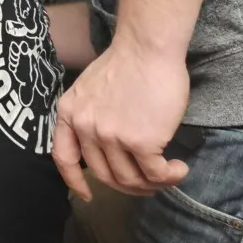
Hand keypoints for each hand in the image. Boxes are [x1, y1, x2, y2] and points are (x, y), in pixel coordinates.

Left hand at [53, 39, 190, 199]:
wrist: (147, 48)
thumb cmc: (126, 65)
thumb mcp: (89, 90)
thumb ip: (89, 116)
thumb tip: (103, 146)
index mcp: (69, 113)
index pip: (62, 157)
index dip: (74, 181)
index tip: (87, 194)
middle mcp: (85, 127)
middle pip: (104, 174)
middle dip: (128, 185)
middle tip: (148, 182)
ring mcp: (111, 136)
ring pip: (130, 179)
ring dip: (152, 184)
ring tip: (167, 174)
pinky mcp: (140, 141)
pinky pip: (155, 174)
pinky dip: (170, 177)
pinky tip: (179, 169)